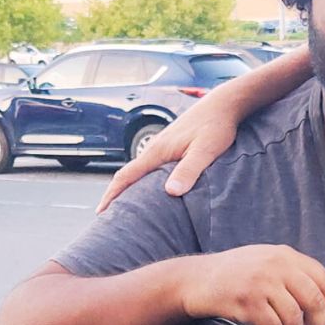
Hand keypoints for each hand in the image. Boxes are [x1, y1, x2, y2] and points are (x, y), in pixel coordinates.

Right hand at [96, 103, 238, 212]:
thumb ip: (189, 170)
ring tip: (129, 210)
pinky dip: (146, 182)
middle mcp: (156, 149)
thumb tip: (170, 192)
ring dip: (132, 189)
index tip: (101, 213)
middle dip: (118, 196)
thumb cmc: (216, 126)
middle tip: (112, 219)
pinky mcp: (173, 147)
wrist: (224, 105)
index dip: (112, 195)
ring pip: (141, 172)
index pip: (126, 176)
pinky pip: (153, 168)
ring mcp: (164, 147)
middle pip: (129, 175)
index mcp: (158, 151)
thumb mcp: (205, 151)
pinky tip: (154, 192)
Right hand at [178, 245, 324, 324]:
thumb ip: (291, 276)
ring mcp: (262, 282)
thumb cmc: (233, 275)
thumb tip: (321, 309)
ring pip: (294, 317)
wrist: (194, 279)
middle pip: (313, 299)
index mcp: (286, 255)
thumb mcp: (264, 262)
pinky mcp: (247, 299)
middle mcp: (277, 265)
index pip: (324, 279)